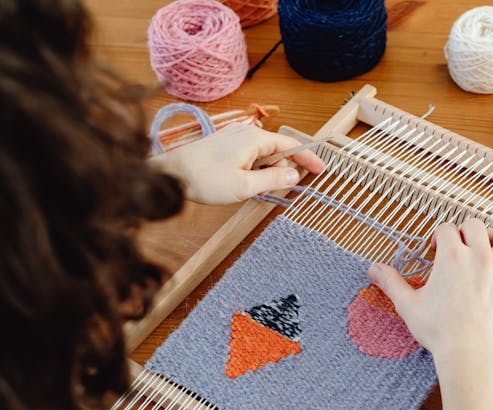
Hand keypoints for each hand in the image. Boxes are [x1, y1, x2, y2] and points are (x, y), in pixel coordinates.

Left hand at [151, 123, 324, 204]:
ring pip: (262, 155)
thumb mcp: (244, 185)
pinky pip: (249, 156)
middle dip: (286, 167)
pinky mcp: (223, 146)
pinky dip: (255, 169)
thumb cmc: (203, 179)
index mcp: (254, 139)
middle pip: (277, 149)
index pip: (291, 146)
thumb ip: (273, 179)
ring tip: (262, 189)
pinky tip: (248, 184)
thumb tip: (294, 175)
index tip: (321, 170)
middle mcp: (245, 134)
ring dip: (268, 171)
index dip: (307, 158)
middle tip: (289, 186)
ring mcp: (233, 139)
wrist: (167, 174)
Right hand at [369, 219, 492, 409]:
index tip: (436, 247)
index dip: (439, 235)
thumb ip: (390, 282)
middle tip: (460, 244)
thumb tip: (372, 268)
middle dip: (467, 231)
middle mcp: (481, 256)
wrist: (470, 355)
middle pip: (476, 226)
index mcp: (452, 255)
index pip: (446, 229)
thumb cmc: (439, 331)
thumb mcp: (408, 305)